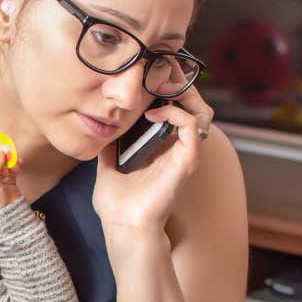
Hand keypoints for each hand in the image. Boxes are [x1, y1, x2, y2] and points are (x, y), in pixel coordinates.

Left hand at [92, 85, 215, 236]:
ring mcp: (183, 154)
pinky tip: (154, 113)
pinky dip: (175, 113)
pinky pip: (191, 126)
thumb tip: (100, 131)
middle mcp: (175, 149)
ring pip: (200, 112)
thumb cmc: (117, 206)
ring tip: (162, 87)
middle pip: (192, 106)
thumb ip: (108, 149)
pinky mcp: (185, 161)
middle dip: (178, 85)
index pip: (174, 110)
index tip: (148, 76)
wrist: (123, 227)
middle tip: (160, 74)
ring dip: (183, 93)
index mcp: (160, 148)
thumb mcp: (107, 167)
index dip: (166, 90)